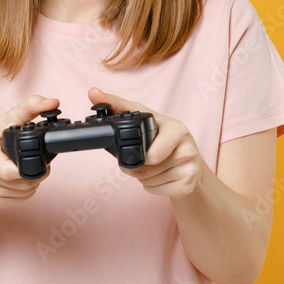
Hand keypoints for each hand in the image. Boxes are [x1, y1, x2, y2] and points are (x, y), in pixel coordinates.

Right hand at [0, 95, 57, 208]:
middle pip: (20, 183)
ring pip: (21, 193)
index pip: (9, 171)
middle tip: (40, 166)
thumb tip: (52, 102)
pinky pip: (17, 201)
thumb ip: (29, 108)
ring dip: (32, 184)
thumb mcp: (6, 120)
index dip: (30, 168)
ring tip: (28, 171)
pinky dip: (25, 193)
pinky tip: (21, 181)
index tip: (40, 163)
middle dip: (36, 176)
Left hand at [88, 87, 206, 198]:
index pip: (151, 155)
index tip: (140, 150)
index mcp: (176, 129)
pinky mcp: (188, 186)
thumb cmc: (162, 135)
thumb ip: (117, 104)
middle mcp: (187, 149)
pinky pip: (156, 191)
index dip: (139, 156)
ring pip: (148, 181)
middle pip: (144, 170)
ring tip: (153, 165)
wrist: (190, 159)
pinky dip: (151, 187)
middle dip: (136, 167)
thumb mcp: (144, 117)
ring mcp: (189, 169)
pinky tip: (160, 176)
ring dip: (143, 177)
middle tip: (142, 157)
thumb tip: (93, 92)